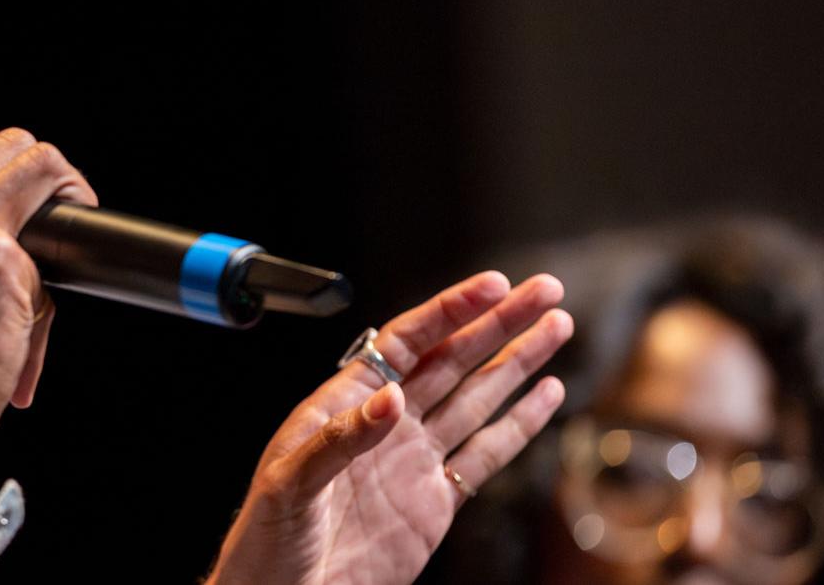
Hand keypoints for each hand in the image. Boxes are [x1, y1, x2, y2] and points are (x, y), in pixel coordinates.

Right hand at [0, 112, 96, 465]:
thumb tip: (17, 196)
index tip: (20, 187)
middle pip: (2, 138)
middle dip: (39, 168)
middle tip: (57, 206)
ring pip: (36, 159)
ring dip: (62, 188)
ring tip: (66, 228)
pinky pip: (54, 222)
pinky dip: (66, 249)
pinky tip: (54, 283)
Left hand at [207, 271, 572, 584]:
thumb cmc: (267, 538)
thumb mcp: (290, 482)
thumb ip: (340, 439)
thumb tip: (391, 398)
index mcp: (344, 404)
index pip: (405, 343)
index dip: (450, 311)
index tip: (493, 286)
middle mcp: (384, 424)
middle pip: (452, 360)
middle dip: (499, 323)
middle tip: (544, 290)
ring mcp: (412, 461)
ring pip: (477, 399)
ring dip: (518, 362)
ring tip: (557, 326)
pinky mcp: (434, 504)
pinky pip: (484, 454)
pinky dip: (520, 424)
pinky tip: (548, 395)